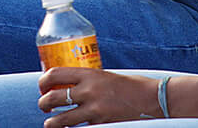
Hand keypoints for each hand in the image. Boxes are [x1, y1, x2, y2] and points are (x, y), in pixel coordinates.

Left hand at [37, 68, 160, 126]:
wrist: (155, 101)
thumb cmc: (133, 86)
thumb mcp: (107, 76)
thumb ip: (89, 81)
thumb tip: (70, 85)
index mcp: (89, 74)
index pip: (55, 74)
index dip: (42, 82)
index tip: (42, 87)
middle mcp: (89, 91)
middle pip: (52, 98)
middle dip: (43, 104)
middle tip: (44, 106)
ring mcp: (95, 111)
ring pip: (60, 120)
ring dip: (51, 123)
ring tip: (51, 124)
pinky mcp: (101, 126)